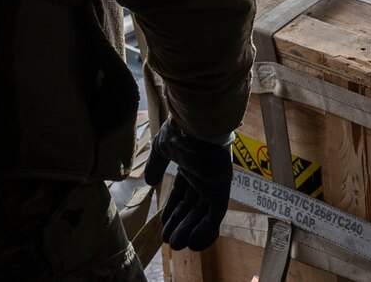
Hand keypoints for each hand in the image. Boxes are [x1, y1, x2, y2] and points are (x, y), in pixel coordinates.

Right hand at [143, 122, 234, 250]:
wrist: (197, 127)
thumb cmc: (181, 132)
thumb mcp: (162, 148)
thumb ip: (156, 165)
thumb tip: (148, 181)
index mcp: (190, 166)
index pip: (181, 193)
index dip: (172, 210)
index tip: (163, 224)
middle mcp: (203, 176)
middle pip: (191, 206)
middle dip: (180, 224)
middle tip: (169, 240)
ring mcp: (213, 183)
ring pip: (202, 214)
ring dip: (190, 230)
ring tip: (177, 244)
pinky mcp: (222, 190)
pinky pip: (216, 215)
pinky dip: (206, 230)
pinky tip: (194, 243)